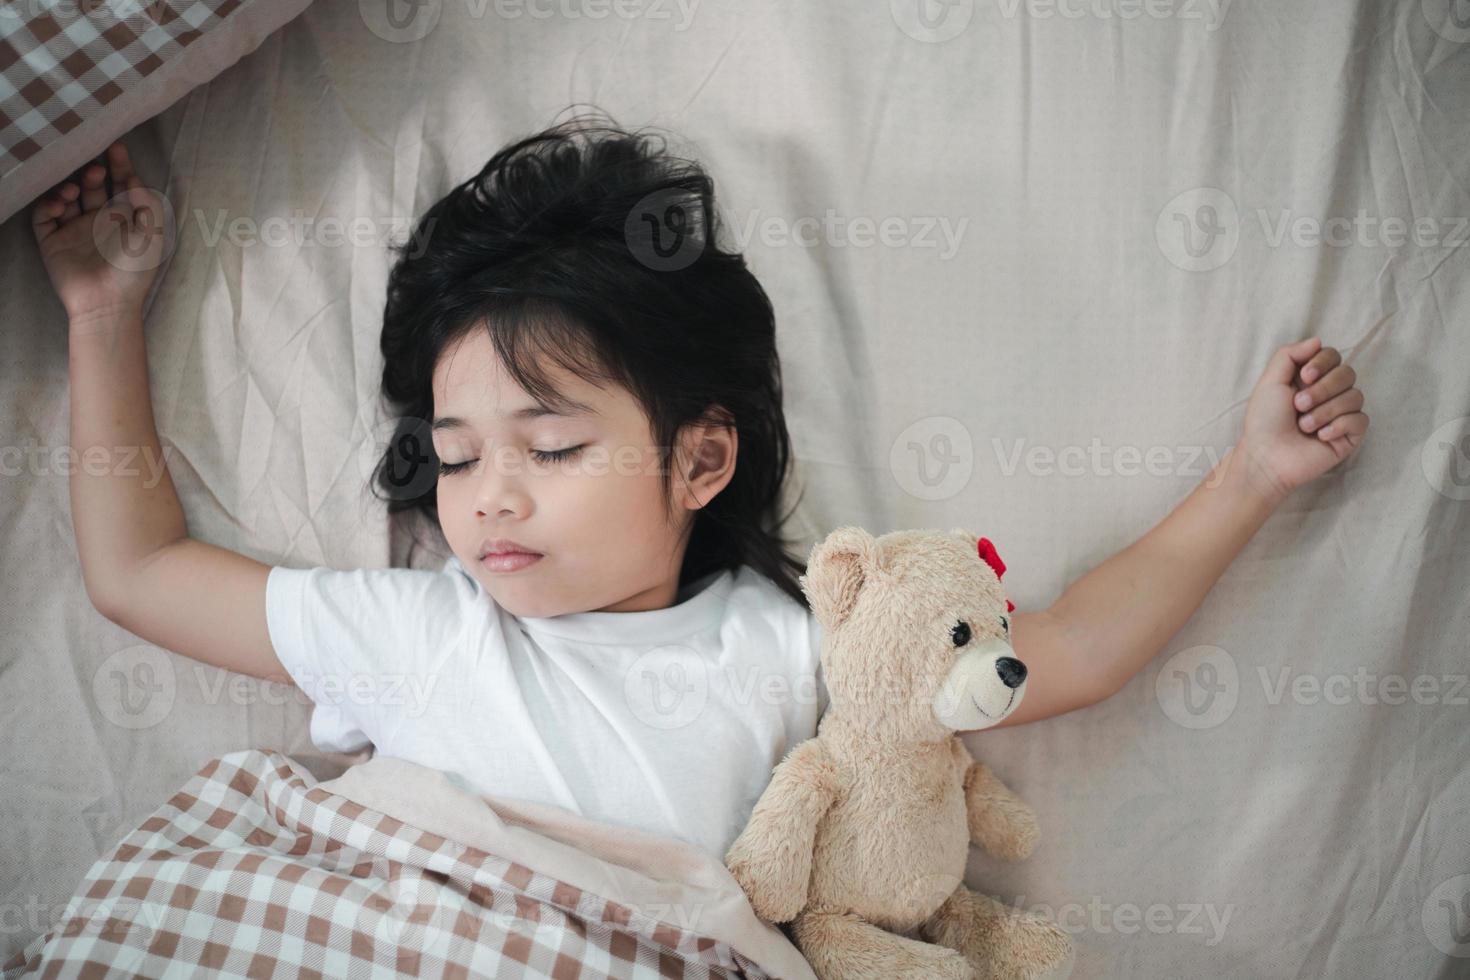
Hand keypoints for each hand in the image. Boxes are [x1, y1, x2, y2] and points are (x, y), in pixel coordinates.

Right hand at [30, 141, 166, 324]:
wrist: (108, 304)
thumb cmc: (134, 273)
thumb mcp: (153, 238)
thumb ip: (149, 206)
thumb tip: (136, 179)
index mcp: (123, 220)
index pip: (119, 185)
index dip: (118, 165)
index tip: (117, 147)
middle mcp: (97, 221)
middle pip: (91, 185)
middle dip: (92, 171)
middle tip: (95, 166)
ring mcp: (73, 229)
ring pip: (65, 195)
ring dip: (69, 185)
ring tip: (77, 188)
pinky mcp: (52, 241)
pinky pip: (43, 215)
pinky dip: (48, 203)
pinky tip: (61, 202)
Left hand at [1238, 336, 1368, 505]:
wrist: (1266, 456)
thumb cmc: (1264, 421)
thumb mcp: (1270, 381)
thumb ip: (1289, 355)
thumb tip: (1317, 340)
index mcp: (1311, 379)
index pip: (1333, 356)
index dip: (1322, 363)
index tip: (1303, 377)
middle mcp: (1328, 394)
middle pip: (1348, 374)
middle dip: (1322, 389)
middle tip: (1298, 405)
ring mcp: (1341, 414)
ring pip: (1355, 396)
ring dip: (1325, 411)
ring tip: (1304, 425)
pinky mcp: (1349, 435)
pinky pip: (1361, 420)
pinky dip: (1339, 426)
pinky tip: (1320, 436)